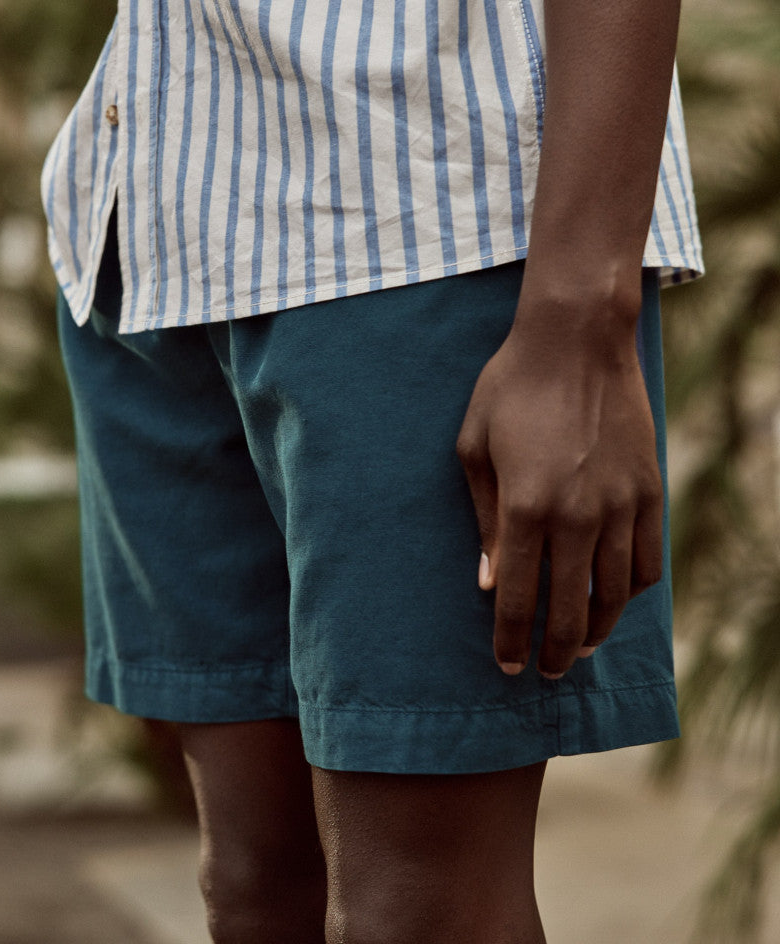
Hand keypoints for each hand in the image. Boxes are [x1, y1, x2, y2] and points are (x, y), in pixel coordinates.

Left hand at [456, 290, 663, 678]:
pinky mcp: (649, 490)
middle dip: (554, 650)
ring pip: (615, 593)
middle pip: (569, 608)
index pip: (516, 596)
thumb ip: (484, 521)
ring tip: (581, 648)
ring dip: (598, 630)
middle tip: (545, 672)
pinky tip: (615, 599)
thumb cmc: (510, 390)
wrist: (575, 340)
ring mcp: (620, 504)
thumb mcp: (474, 450)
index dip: (509, 639)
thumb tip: (488, 581)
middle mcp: (576, 515)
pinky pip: (647, 559)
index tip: (506, 665)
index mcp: (525, 507)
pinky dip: (632, 590)